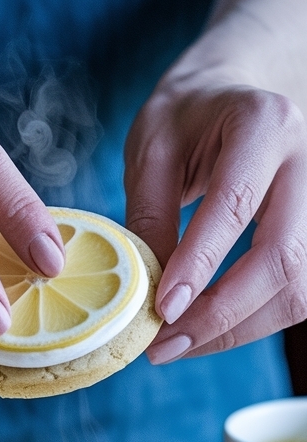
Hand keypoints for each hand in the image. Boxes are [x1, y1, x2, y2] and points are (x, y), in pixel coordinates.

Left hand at [124, 78, 306, 362]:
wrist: (237, 96)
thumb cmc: (188, 119)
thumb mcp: (151, 149)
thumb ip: (149, 215)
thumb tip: (149, 293)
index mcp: (264, 125)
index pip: (235, 204)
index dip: (199, 264)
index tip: (162, 310)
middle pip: (283, 258)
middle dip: (222, 315)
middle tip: (163, 345)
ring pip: (299, 289)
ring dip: (237, 330)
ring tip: (177, 344)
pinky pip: (297, 295)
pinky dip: (251, 323)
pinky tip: (208, 329)